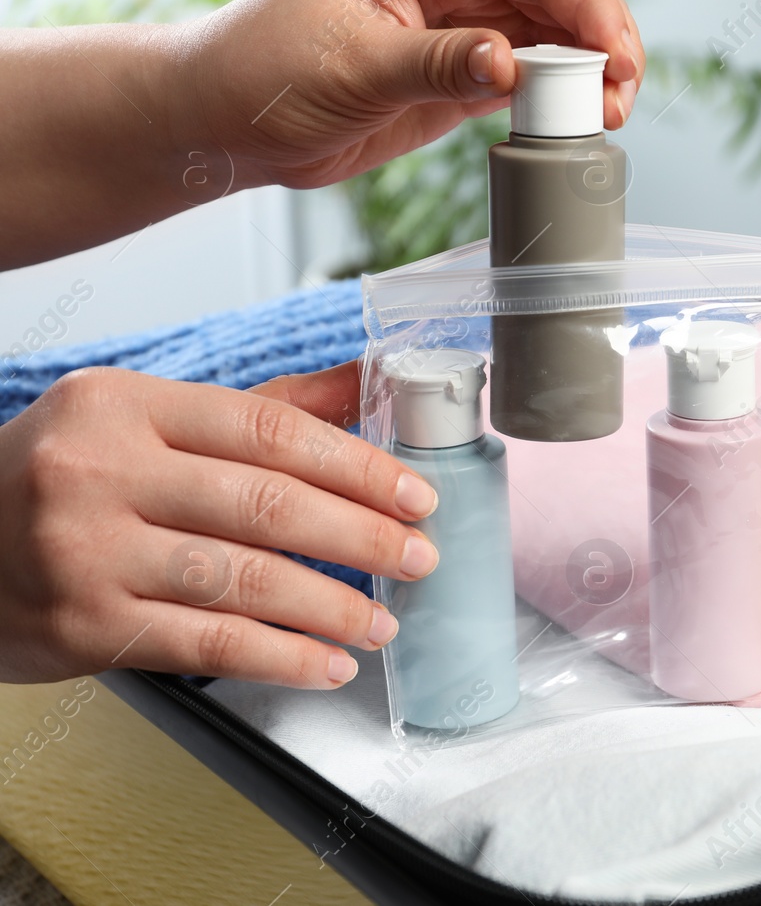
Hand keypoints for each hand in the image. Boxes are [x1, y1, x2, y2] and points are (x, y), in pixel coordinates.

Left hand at [0, 0, 644, 267]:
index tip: (616, 53)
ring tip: (609, 117)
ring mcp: (459, 21)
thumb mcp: (353, 68)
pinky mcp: (460, 69)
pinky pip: (530, 74)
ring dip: (587, 74)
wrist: (223, 121)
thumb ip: (438, 64)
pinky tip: (576, 122)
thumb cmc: (263, 72)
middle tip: (622, 96)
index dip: (584, 3)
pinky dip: (559, 98)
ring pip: (551, 36)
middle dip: (600, 40)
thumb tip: (511, 63)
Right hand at [0, 362, 437, 687]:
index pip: (269, 431)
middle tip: (418, 557)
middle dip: (362, 537)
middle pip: (265, 505)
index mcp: (124, 406)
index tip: (415, 494)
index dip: (357, 465)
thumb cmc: (58, 477)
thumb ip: (259, 406)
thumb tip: (366, 380)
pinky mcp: (83, 626)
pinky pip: (207, 643)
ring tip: (382, 620)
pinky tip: (326, 663)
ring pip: (243, 580)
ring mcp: (87, 552)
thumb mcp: (141, 418)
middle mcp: (100, 472)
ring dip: (330, 607)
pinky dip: (281, 658)